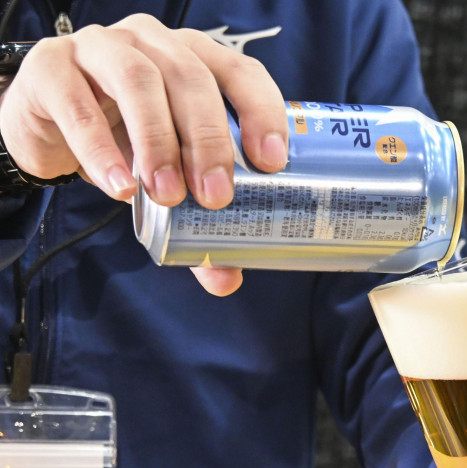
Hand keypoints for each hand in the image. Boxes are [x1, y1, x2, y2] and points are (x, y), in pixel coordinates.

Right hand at [0, 14, 288, 295]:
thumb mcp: (168, 172)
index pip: (241, 72)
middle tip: (216, 195)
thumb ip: (197, 222)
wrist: (48, 122)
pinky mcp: (52, 69)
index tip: (272, 163)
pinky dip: (101, 150)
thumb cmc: (124, 138)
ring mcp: (101, 48)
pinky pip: (79, 105)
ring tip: (168, 195)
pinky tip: (117, 188)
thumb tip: (226, 278)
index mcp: (197, 60)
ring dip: (158, 142)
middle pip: (192, 78)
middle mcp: (155, 44)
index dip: (262, 112)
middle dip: (209, 139)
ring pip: (139, 80)